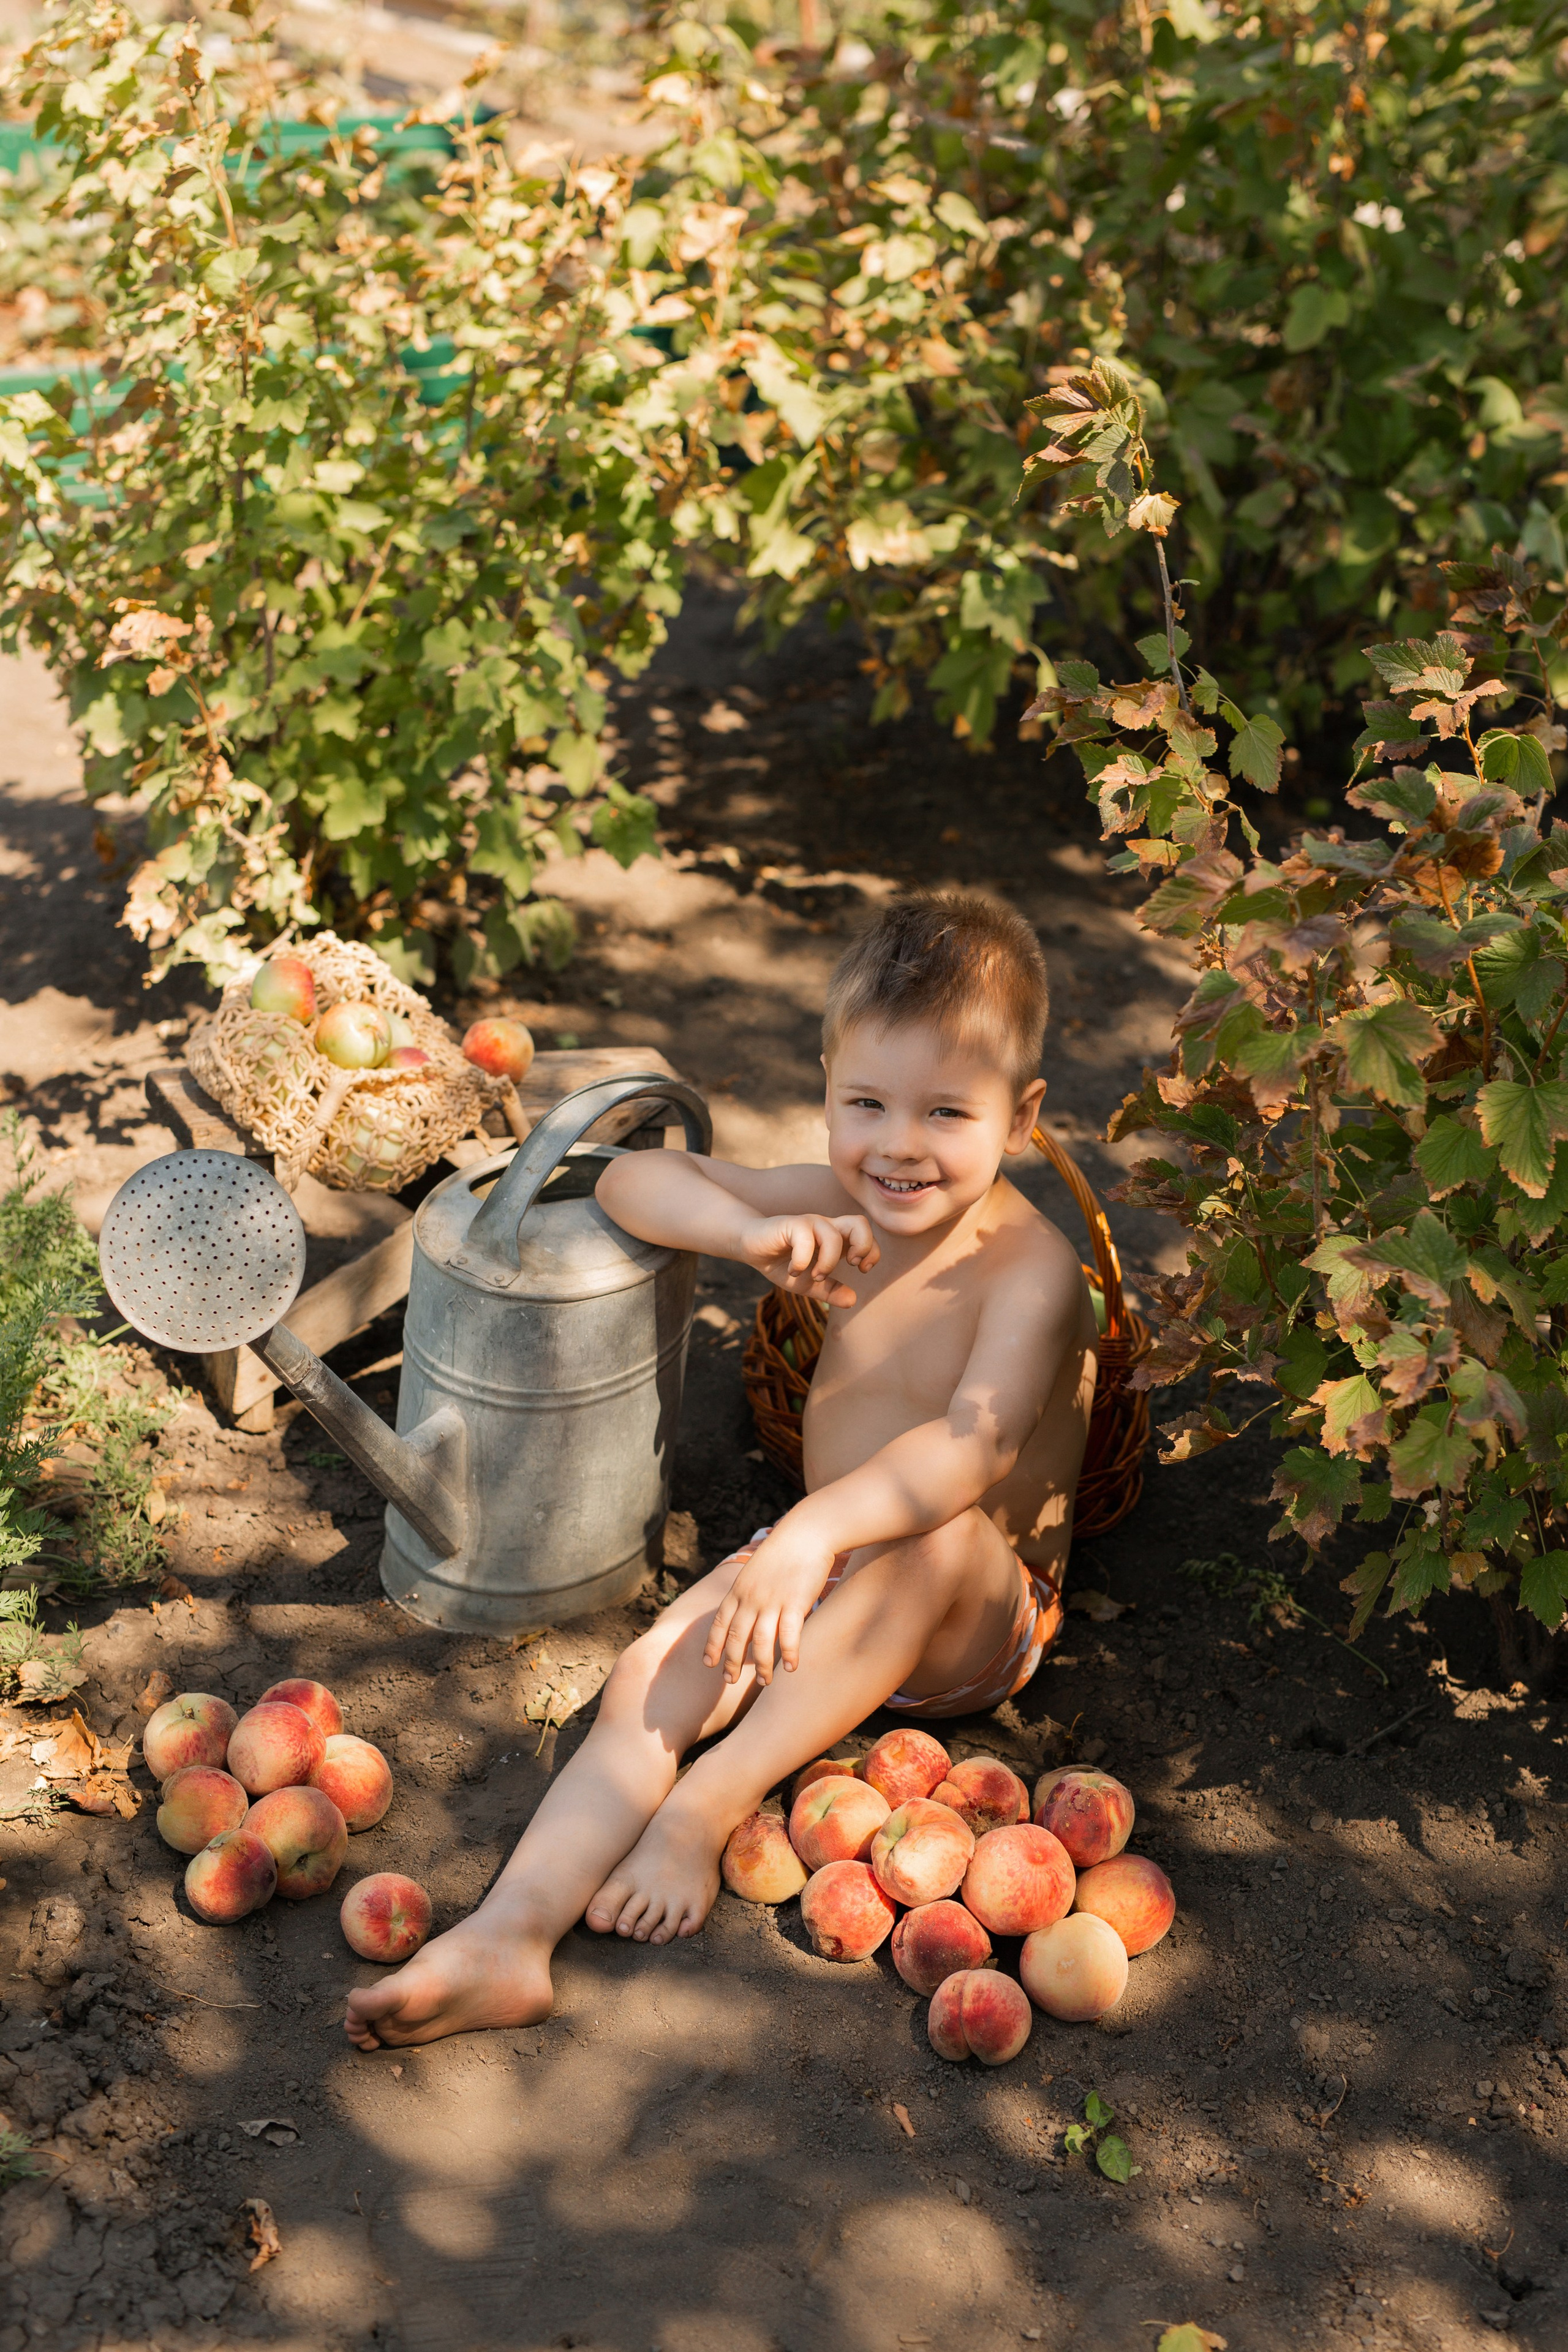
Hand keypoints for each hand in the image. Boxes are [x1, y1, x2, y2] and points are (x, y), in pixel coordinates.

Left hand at [703, 1519, 836, 1685]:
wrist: (806, 1533)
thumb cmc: (784, 1551)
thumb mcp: (756, 1570)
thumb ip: (749, 1591)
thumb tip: (747, 1611)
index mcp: (739, 1589)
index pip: (720, 1623)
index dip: (713, 1645)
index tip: (709, 1663)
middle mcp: (751, 1598)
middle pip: (737, 1637)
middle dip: (732, 1662)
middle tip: (729, 1680)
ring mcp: (772, 1601)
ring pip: (761, 1642)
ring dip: (762, 1666)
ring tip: (765, 1682)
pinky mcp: (795, 1603)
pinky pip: (789, 1636)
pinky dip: (789, 1654)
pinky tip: (792, 1668)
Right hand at [741, 1212, 877, 1307]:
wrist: (750, 1248)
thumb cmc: (781, 1263)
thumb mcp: (808, 1283)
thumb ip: (830, 1291)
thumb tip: (853, 1301)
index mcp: (835, 1238)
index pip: (866, 1234)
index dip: (872, 1251)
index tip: (860, 1269)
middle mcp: (826, 1227)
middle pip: (860, 1223)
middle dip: (863, 1247)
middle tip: (850, 1265)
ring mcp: (808, 1224)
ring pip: (833, 1235)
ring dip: (828, 1262)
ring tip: (815, 1276)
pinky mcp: (790, 1224)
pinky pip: (805, 1239)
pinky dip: (802, 1261)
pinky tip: (794, 1270)